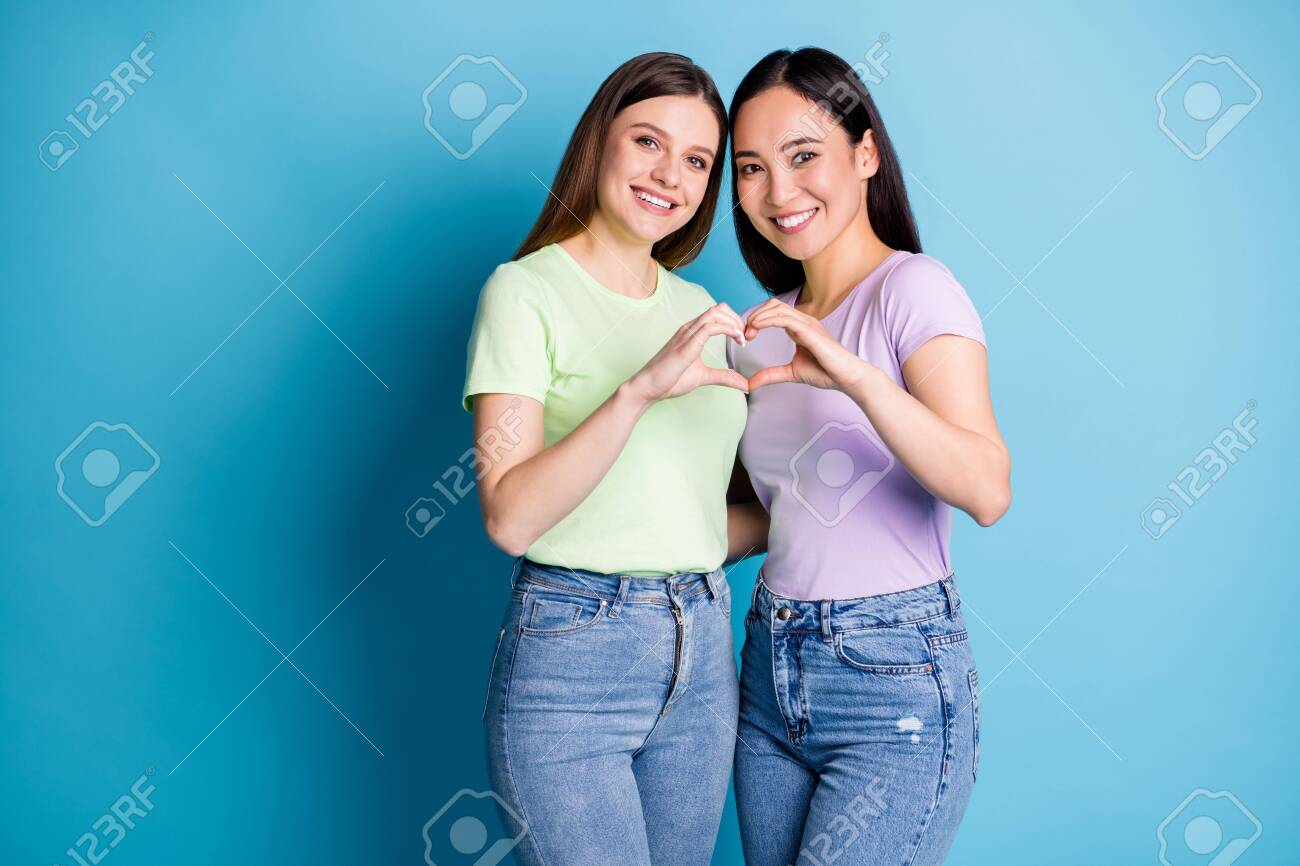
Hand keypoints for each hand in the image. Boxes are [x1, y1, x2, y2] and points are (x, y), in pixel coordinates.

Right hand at [625, 303, 748, 403]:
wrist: (648, 388)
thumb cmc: (671, 380)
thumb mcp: (704, 377)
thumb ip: (724, 377)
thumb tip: (744, 384)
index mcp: (692, 332)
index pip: (717, 314)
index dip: (734, 321)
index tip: (743, 339)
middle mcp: (689, 328)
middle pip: (719, 308)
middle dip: (737, 319)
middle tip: (746, 338)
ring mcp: (687, 334)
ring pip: (716, 313)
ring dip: (734, 323)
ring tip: (742, 339)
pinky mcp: (687, 345)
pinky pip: (710, 327)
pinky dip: (728, 330)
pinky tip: (736, 340)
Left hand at [743, 298, 872, 390]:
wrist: (845, 377)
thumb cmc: (825, 372)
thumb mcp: (790, 373)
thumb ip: (770, 374)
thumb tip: (750, 383)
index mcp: (799, 328)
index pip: (774, 313)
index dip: (758, 320)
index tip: (746, 335)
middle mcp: (803, 321)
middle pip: (774, 305)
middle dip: (756, 315)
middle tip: (745, 333)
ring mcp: (807, 324)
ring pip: (777, 308)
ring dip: (759, 317)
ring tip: (748, 330)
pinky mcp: (809, 330)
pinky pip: (785, 318)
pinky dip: (767, 320)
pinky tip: (757, 327)